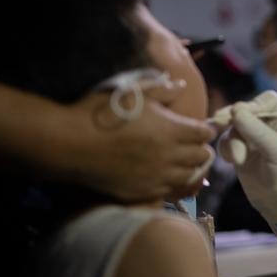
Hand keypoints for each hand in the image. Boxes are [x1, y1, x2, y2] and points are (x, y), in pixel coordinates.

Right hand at [68, 80, 215, 201]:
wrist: (71, 144)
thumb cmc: (102, 113)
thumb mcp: (134, 92)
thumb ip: (162, 89)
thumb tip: (181, 86)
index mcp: (172, 129)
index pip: (204, 133)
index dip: (204, 129)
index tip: (199, 128)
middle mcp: (170, 155)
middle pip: (201, 156)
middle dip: (201, 149)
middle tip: (193, 145)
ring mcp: (157, 176)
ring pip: (188, 176)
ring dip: (189, 167)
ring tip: (183, 162)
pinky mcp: (142, 191)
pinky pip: (168, 190)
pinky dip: (172, 183)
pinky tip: (164, 175)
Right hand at [216, 91, 276, 222]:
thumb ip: (258, 132)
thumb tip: (235, 110)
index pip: (266, 101)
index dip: (250, 106)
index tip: (235, 115)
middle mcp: (270, 123)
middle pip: (245, 110)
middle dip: (234, 121)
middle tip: (218, 124)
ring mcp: (253, 136)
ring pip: (232, 126)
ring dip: (231, 140)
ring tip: (238, 160)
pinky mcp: (240, 149)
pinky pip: (226, 140)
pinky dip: (225, 148)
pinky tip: (232, 161)